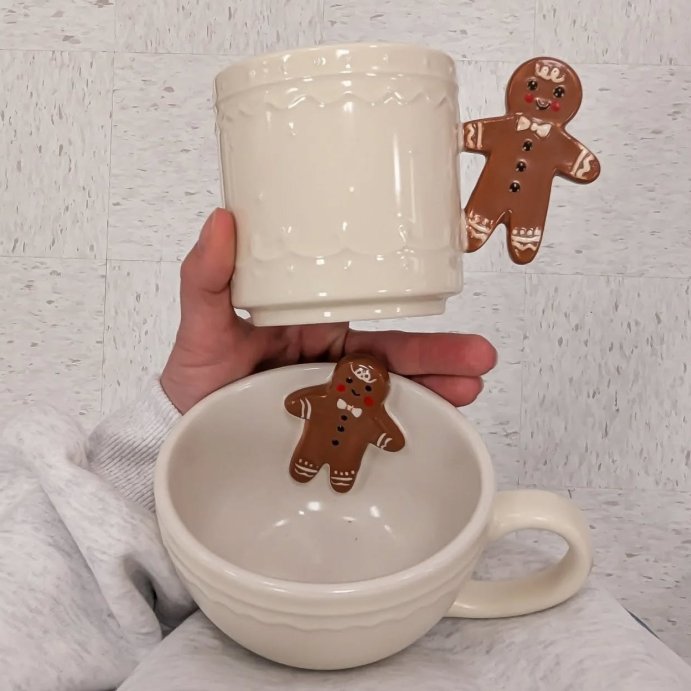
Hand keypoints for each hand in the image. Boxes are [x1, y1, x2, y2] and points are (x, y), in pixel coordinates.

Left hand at [161, 209, 497, 413]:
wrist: (190, 439)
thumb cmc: (198, 383)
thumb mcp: (200, 328)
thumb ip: (207, 280)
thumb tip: (222, 219)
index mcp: (310, 319)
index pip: (364, 304)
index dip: (403, 303)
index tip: (438, 294)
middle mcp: (331, 355)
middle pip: (394, 349)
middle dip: (440, 352)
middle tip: (480, 356)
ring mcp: (336, 395)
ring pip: (396, 388)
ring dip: (438, 387)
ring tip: (473, 389)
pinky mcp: (336, 428)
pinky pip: (379, 423)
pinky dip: (413, 421)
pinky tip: (444, 421)